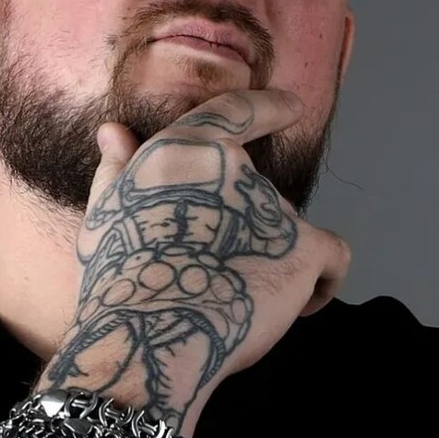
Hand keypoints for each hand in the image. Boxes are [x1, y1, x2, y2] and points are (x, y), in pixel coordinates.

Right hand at [38, 88, 350, 436]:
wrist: (150, 332)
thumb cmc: (119, 279)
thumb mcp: (105, 215)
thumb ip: (117, 169)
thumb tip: (112, 131)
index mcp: (184, 151)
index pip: (236, 113)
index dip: (268, 107)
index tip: (292, 106)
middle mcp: (233, 168)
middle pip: (258, 197)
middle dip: (246, 235)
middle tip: (217, 275)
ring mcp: (272, 206)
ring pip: (289, 233)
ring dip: (272, 262)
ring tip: (237, 300)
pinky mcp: (304, 246)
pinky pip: (333, 259)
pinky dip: (322, 282)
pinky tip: (299, 308)